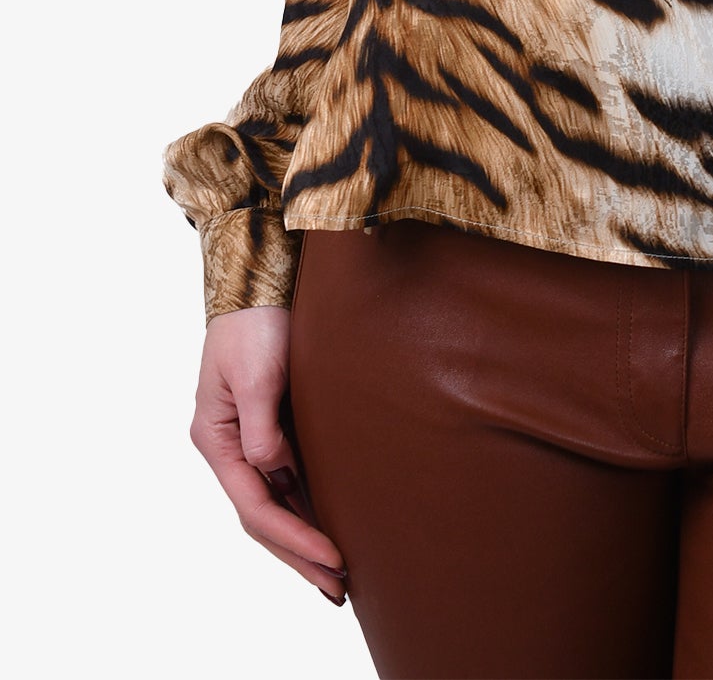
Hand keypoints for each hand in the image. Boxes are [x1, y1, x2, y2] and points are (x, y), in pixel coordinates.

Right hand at [189, 304, 347, 601]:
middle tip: (340, 588)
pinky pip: (289, 480)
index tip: (333, 558)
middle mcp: (230, 447)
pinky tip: (329, 525)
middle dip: (299, 555)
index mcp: (217, 440)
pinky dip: (306, 508)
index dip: (294, 538)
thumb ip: (262, 426)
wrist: (261, 278)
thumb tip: (276, 470)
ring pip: (275, 505)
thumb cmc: (255, 321)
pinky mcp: (273, 426)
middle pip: (264, 517)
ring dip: (303, 539)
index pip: (256, 507)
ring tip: (337, 574)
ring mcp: (250, 439)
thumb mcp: (257, 372)